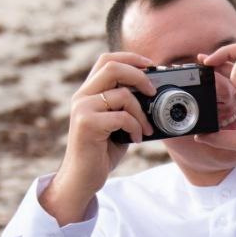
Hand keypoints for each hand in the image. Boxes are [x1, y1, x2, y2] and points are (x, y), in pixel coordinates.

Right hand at [40, 52, 156, 224]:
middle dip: (140, 76)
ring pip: (122, 94)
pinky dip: (136, 127)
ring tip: (146, 129)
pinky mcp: (87, 124)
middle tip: (153, 92)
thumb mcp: (116, 124)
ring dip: (141, 112)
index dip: (131, 58)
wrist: (82, 178)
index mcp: (88, 92)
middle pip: (112, 67)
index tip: (152, 67)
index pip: (107, 60)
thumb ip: (125, 106)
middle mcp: (82, 96)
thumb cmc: (101, 152)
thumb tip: (153, 94)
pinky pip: (121, 117)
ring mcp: (82, 109)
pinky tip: (136, 139)